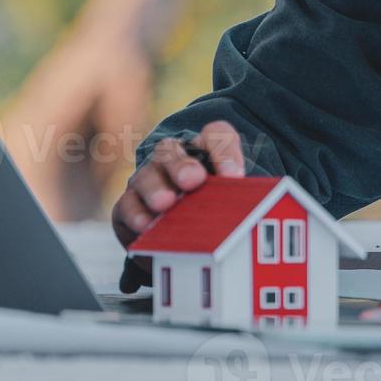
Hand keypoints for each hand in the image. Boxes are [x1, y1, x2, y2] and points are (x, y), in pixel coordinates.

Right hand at [111, 121, 244, 248]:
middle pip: (171, 150)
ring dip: (155, 188)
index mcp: (205, 154)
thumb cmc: (213, 218)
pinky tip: (145, 226)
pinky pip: (126, 205)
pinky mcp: (128, 207)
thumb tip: (254, 218)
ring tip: (165, 204)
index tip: (235, 177)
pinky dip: (135, 214)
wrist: (183, 245)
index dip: (225, 151)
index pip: (216, 135)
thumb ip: (241, 206)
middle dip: (181, 165)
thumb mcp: (233, 209)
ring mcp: (147, 181)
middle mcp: (172, 161)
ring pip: (146, 175)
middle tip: (193, 181)